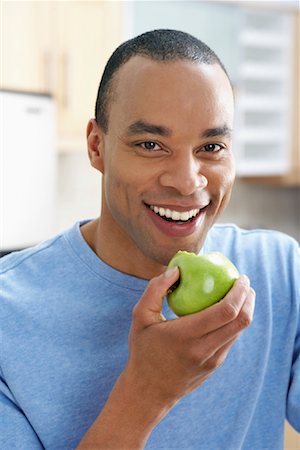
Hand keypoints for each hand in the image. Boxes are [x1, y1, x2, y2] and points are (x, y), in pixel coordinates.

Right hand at [126, 267, 255, 407]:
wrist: (149, 391)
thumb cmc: (143, 349)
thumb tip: (176, 270)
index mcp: (186, 335)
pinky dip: (234, 321)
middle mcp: (204, 349)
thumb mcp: (140, 317)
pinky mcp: (215, 365)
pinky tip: (228, 310)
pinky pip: (231, 339)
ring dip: (245, 309)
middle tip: (244, 282)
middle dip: (248, 298)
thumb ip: (155, 289)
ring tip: (241, 293)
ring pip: (239, 331)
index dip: (239, 293)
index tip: (240, 277)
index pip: (224, 312)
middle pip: (240, 321)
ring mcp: (212, 360)